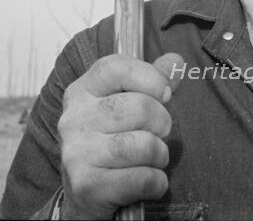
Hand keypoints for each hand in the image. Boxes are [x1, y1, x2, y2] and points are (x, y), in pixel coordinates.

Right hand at [57, 52, 183, 219]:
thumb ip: (154, 78)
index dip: (150, 77)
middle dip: (162, 121)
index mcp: (83, 90)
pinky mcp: (85, 186)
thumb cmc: (114, 137)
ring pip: (142, 144)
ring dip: (160, 153)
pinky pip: (140, 178)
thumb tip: (175, 61)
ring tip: (153, 157)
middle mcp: (75, 118)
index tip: (165, 93)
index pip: (116, 68)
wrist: (88, 192)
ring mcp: (77, 153)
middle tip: (159, 132)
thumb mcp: (131, 100)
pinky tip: (149, 180)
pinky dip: (155, 180)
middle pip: (139, 107)